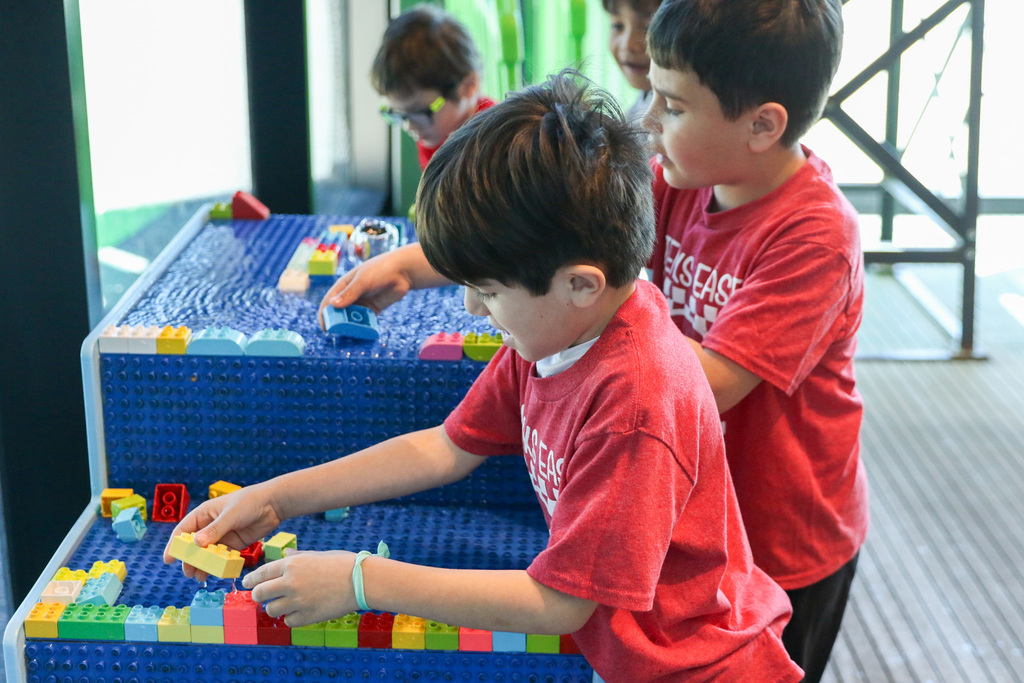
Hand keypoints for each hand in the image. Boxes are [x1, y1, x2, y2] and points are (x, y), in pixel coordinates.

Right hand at [162, 482, 282, 581]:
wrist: (273, 504)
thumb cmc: (249, 502)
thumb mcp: (230, 515)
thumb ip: (214, 530)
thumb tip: (196, 543)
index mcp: (204, 514)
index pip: (183, 530)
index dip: (174, 545)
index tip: (168, 559)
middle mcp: (210, 526)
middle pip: (193, 546)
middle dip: (189, 559)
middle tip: (188, 572)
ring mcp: (222, 536)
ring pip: (207, 554)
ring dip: (202, 565)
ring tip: (199, 577)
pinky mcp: (233, 544)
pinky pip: (221, 557)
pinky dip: (217, 565)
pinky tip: (215, 573)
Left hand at [243, 549, 358, 626]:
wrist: (361, 580)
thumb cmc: (342, 563)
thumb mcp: (317, 554)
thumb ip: (297, 556)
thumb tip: (285, 552)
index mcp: (292, 564)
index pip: (261, 573)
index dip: (250, 580)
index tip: (247, 584)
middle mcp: (291, 582)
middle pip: (259, 594)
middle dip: (258, 596)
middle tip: (262, 597)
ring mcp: (298, 601)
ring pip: (271, 610)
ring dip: (275, 608)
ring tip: (285, 604)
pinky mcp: (307, 616)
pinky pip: (288, 621)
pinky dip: (291, 617)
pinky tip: (301, 611)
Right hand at [317, 250, 412, 328]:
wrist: (403, 271)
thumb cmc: (380, 270)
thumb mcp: (363, 281)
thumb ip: (349, 293)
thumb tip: (332, 305)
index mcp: (343, 285)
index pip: (329, 301)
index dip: (324, 314)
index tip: (324, 327)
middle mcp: (351, 295)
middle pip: (339, 312)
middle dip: (338, 322)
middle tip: (338, 333)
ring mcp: (362, 303)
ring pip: (352, 317)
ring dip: (350, 326)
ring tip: (350, 334)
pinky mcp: (373, 309)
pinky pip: (365, 320)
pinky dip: (362, 326)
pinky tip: (362, 333)